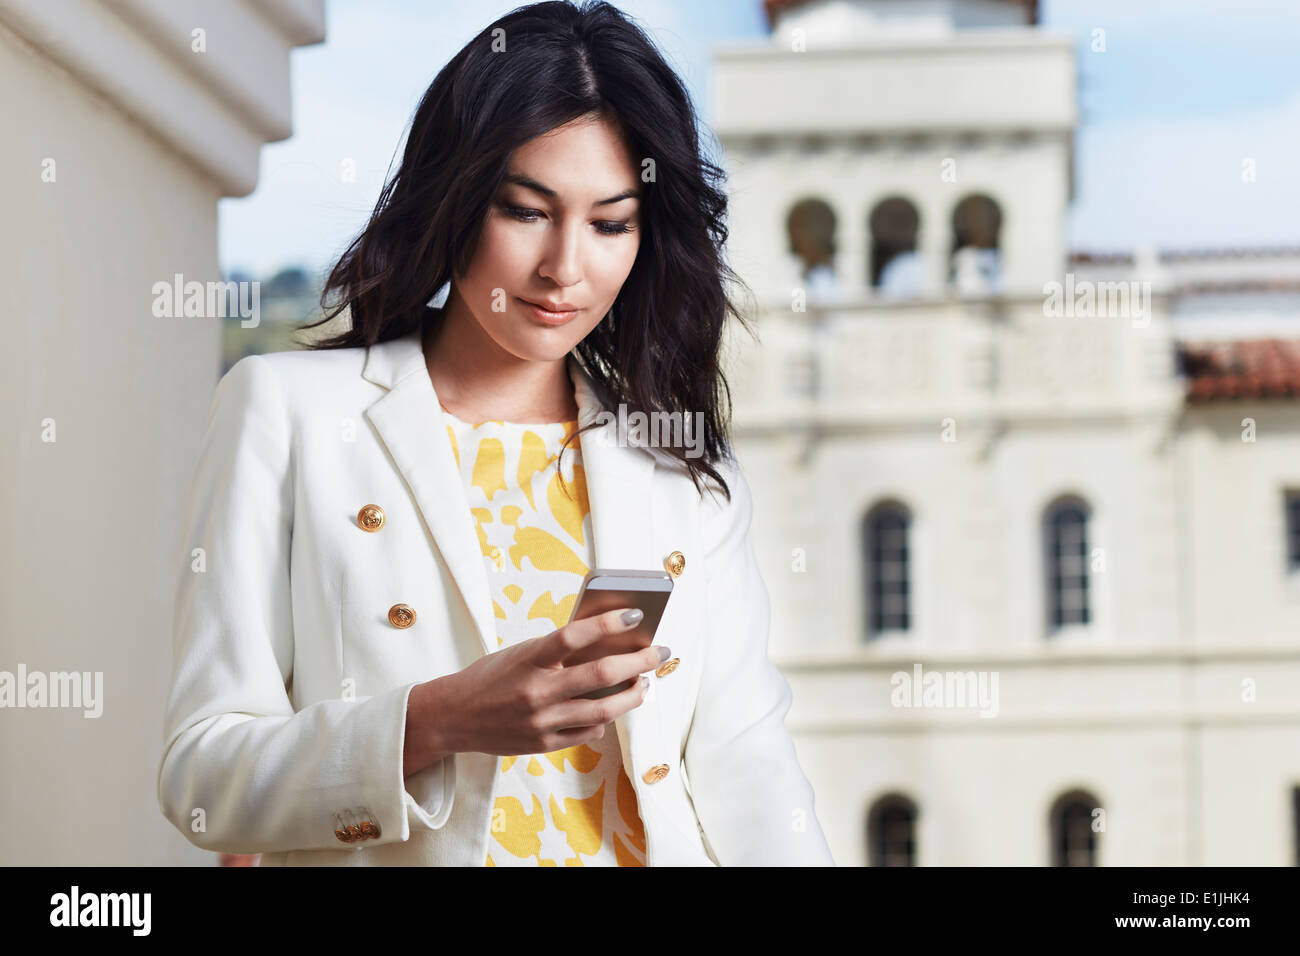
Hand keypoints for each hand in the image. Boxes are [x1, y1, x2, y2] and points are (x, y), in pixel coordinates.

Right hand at [404, 608, 665, 771]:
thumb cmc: (490, 677)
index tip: (636, 616)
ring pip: (603, 709)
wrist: (452, 716)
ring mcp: (541, 721)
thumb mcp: (519, 653)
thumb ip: (557, 651)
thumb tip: (607, 642)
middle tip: (660, 653)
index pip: (575, 636)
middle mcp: (537, 691)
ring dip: (632, 696)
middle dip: (638, 663)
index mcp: (528, 659)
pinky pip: (587, 731)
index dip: (609, 624)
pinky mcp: (543, 744)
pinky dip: (604, 719)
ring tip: (644, 684)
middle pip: (601, 674)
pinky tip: (611, 709)